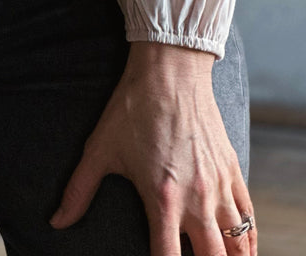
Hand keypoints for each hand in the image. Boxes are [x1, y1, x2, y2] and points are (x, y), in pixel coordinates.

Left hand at [49, 41, 256, 255]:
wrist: (170, 69)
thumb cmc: (132, 107)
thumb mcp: (100, 148)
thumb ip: (78, 190)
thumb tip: (56, 222)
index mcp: (162, 198)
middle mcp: (197, 199)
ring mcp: (219, 186)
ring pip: (239, 243)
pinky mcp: (233, 170)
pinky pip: (249, 217)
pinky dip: (248, 240)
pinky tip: (243, 251)